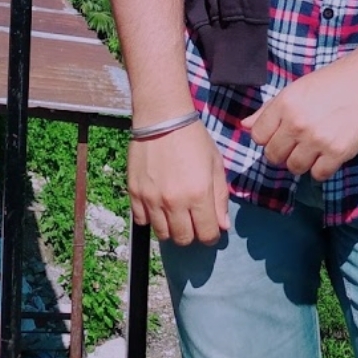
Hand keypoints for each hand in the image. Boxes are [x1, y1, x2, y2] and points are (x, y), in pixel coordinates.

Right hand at [127, 117, 229, 246]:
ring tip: (175, 213)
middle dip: (192, 234)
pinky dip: (150, 218)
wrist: (162, 119)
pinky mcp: (135, 193)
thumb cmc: (193, 139)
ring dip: (171, 228)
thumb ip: (220, 198)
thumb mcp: (215, 165)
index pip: (207, 235)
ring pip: (162, 234)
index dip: (211, 235)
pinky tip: (157, 205)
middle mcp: (174, 202)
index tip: (210, 228)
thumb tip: (222, 226)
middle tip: (192, 221)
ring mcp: (152, 199)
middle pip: (183, 239)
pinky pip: (142, 220)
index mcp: (199, 194)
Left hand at [242, 52, 357, 182]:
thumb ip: (269, 109)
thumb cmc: (331, 81)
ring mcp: (317, 139)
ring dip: (302, 162)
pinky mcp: (338, 152)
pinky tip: (329, 154)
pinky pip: (318, 175)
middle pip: (274, 156)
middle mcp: (297, 123)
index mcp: (284, 104)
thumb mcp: (296, 89)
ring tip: (314, 148)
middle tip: (299, 143)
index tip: (282, 134)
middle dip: (283, 153)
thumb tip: (245, 126)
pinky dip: (322, 168)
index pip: (259, 137)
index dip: (269, 138)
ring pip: (295, 168)